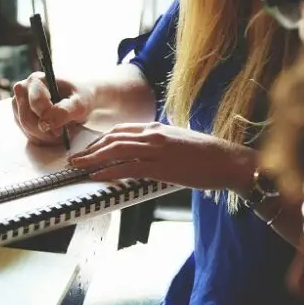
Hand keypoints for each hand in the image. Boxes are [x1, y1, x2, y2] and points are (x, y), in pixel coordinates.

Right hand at [12, 72, 95, 145]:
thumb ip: (65, 111)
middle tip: (61, 133)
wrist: (78, 100)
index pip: (35, 102)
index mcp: (36, 80)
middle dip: (44, 131)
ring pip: (25, 128)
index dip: (48, 118)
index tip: (62, 127)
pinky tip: (52, 134)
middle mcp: (23, 89)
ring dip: (43, 136)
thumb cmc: (80, 97)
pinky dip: (40, 138)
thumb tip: (48, 123)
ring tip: (59, 132)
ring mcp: (18, 104)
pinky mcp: (20, 117)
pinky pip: (26, 134)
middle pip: (26, 118)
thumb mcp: (79, 104)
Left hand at [68, 122, 254, 190]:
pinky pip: (128, 168)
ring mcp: (156, 149)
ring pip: (115, 151)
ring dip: (93, 159)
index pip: (120, 130)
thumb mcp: (179, 142)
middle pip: (113, 138)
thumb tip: (145, 153)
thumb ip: (159, 144)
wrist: (228, 161)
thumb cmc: (208, 155)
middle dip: (90, 149)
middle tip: (75, 158)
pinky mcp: (161, 166)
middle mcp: (153, 134)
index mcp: (157, 128)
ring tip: (78, 167)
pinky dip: (109, 171)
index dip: (100, 140)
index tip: (89, 149)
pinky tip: (96, 176)